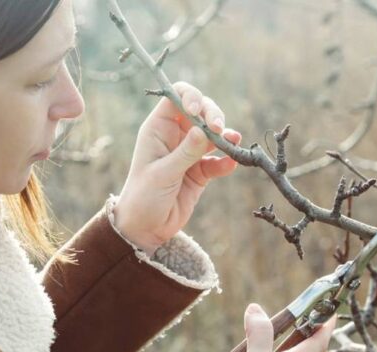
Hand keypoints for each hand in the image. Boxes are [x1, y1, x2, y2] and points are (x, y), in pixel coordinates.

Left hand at [114, 81, 241, 255]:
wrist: (145, 228)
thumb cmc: (143, 197)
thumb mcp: (162, 174)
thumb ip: (185, 152)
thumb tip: (205, 130)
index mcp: (158, 129)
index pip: (177, 97)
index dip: (191, 97)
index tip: (199, 112)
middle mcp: (175, 136)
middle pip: (201, 112)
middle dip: (213, 116)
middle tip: (220, 130)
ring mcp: (189, 153)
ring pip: (213, 134)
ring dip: (225, 136)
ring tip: (233, 142)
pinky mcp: (200, 171)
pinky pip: (218, 160)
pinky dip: (226, 160)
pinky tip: (230, 164)